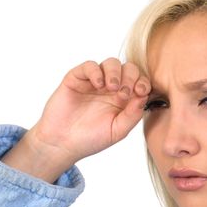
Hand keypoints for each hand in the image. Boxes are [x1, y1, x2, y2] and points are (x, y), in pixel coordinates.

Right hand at [2, 58, 150, 181]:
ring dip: (115, 73)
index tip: (141, 92)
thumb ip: (133, 115)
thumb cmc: (90, 139)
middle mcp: (112, 88)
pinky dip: (96, 72)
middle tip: (124, 93)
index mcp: (125, 99)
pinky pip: (90, 66)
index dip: (144, 83)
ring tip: (112, 88)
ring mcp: (94, 82)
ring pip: (111, 63)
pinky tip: (98, 86)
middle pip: (129, 68)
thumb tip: (144, 96)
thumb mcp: (117, 131)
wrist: (62, 143)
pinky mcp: (77, 78)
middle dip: (131, 77)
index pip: (140, 82)